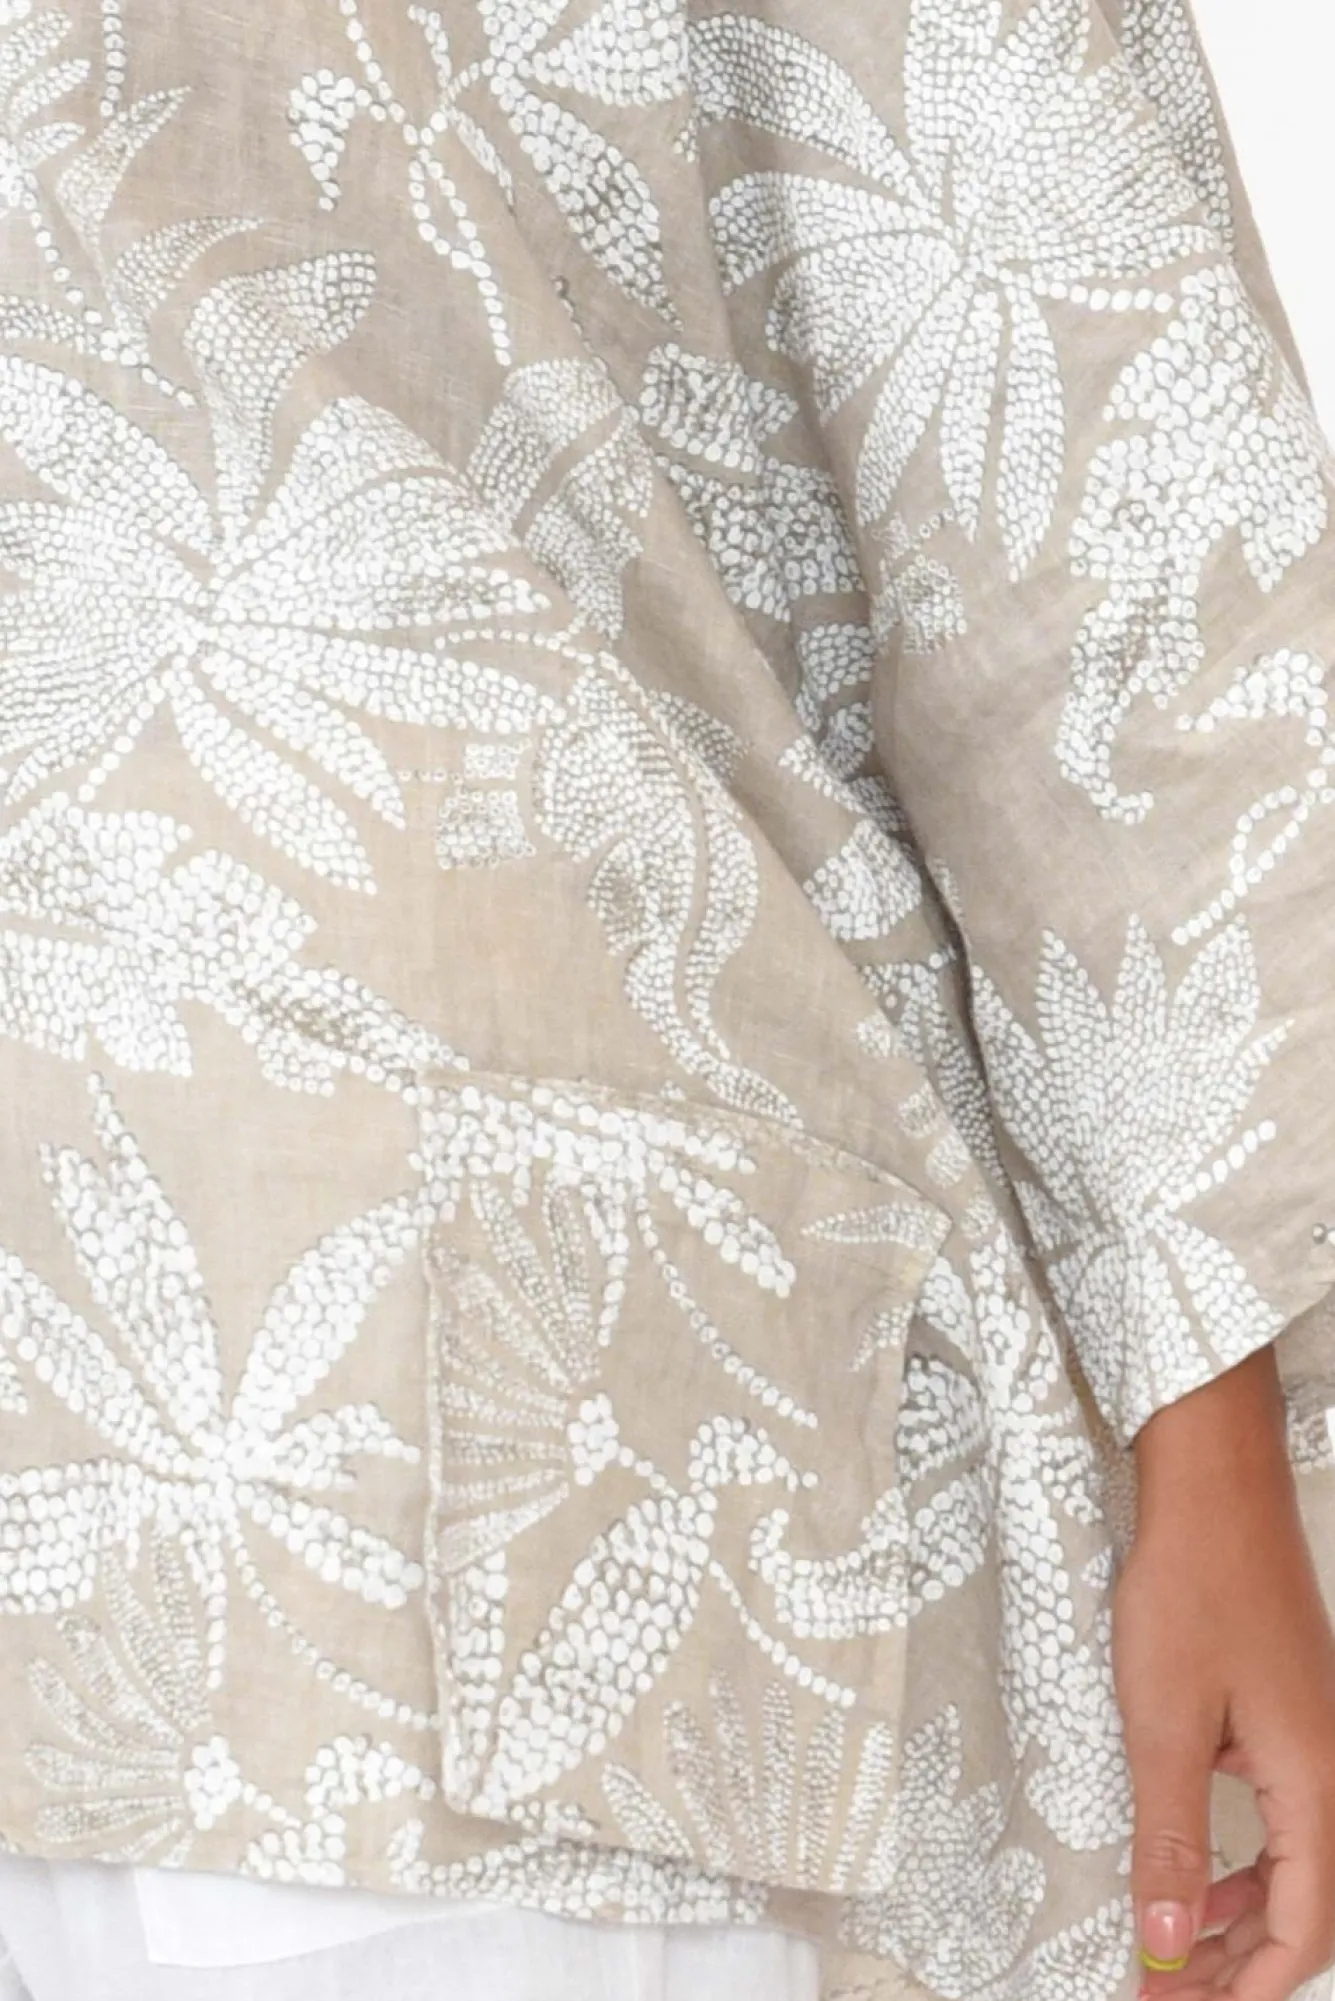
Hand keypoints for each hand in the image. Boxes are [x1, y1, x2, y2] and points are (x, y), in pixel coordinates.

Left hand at [1112, 1344, 1334, 1999]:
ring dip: (1236, 1917)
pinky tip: (1190, 1865)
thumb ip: (1169, 1834)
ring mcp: (1313, 1738)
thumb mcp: (1162, 1720)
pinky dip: (1237, 1860)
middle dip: (1238, 1966)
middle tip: (1165, 1994)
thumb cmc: (1189, 1590)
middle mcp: (1329, 1769)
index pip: (1305, 1927)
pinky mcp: (1287, 1714)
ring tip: (1173, 1949)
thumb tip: (1165, 1939)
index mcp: (1313, 1782)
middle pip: (1306, 1906)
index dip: (1247, 1990)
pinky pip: (1278, 1816)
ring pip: (1293, 1863)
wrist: (1214, 1487)